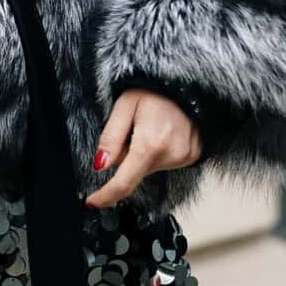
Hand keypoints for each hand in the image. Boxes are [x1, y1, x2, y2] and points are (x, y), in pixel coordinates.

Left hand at [84, 88, 200, 207]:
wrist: (188, 82)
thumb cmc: (155, 90)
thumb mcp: (124, 105)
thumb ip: (111, 138)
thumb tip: (100, 166)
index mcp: (150, 144)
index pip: (124, 182)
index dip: (106, 196)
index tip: (92, 202)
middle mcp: (171, 155)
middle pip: (136, 172)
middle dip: (126, 159)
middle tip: (132, 130)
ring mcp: (185, 157)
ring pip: (150, 168)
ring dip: (143, 155)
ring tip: (150, 127)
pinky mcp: (193, 156)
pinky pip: (166, 162)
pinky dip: (158, 153)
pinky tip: (163, 133)